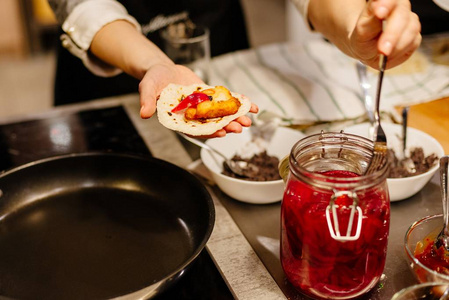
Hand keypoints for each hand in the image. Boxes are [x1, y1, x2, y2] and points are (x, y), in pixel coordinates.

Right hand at [138, 63, 257, 137]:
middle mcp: (193, 116)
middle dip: (227, 125)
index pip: (195, 129)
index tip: (221, 132)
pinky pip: (226, 101)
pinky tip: (251, 105)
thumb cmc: (154, 80)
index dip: (208, 132)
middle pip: (212, 124)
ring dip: (235, 117)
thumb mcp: (147, 88)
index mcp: (179, 119)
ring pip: (222, 115)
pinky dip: (238, 103)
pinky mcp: (210, 97)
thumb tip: (144, 114)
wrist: (163, 69)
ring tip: (248, 120)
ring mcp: (203, 107)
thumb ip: (148, 101)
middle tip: (240, 127)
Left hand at [350, 0, 420, 68]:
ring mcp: (410, 21)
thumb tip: (378, 10)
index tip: (380, 13)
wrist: (367, 50)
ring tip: (383, 54)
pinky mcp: (415, 35)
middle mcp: (400, 7)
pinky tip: (390, 55)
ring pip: (411, 30)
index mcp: (385, 2)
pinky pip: (413, 43)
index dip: (387, 4)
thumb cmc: (363, 38)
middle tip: (383, 49)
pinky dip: (400, 52)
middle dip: (392, 34)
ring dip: (396, 46)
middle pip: (402, 16)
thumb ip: (370, 21)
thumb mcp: (361, 32)